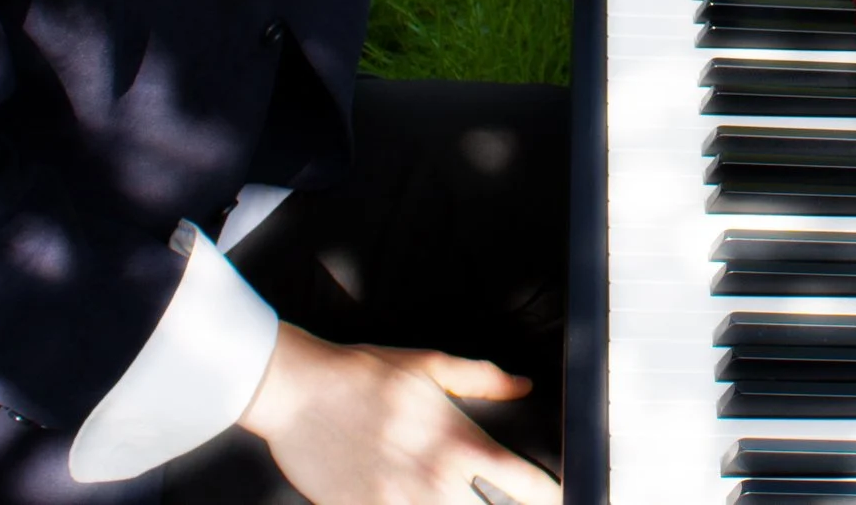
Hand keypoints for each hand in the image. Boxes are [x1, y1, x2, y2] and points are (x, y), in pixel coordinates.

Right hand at [237, 323, 559, 504]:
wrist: (298, 393)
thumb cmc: (364, 374)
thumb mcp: (430, 365)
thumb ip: (483, 379)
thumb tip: (522, 385)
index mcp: (460, 445)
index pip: (526, 484)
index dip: (551, 492)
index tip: (557, 493)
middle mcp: (437, 483)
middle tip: (495, 497)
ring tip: (452, 498)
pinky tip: (414, 501)